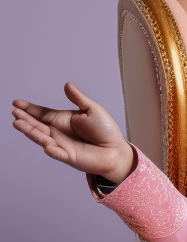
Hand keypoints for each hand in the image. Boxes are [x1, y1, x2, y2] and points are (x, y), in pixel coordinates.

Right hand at [12, 83, 134, 182]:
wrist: (116, 150)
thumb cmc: (106, 131)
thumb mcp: (93, 110)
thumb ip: (78, 99)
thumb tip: (67, 85)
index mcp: (62, 119)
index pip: (42, 113)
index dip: (29, 108)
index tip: (16, 103)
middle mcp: (58, 131)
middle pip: (37, 124)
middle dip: (25, 118)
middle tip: (14, 112)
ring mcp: (61, 144)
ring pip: (41, 137)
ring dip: (29, 131)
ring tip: (18, 123)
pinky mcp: (67, 156)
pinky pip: (55, 152)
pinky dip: (49, 147)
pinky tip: (43, 142)